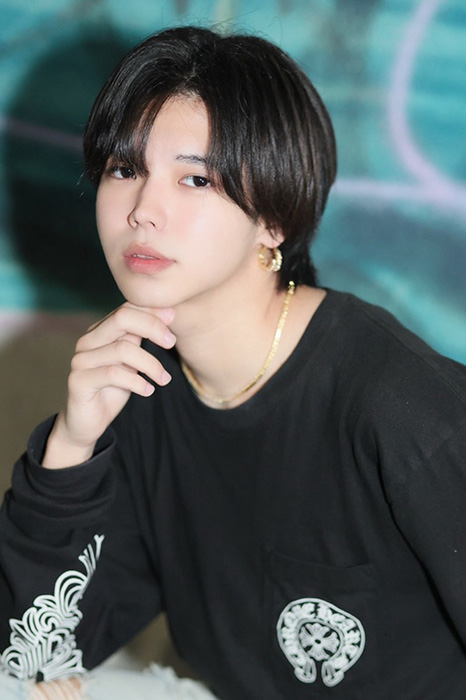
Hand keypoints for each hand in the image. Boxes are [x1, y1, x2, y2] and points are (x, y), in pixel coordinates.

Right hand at [42, 303, 175, 468]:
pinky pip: (113, 374)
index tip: (173, 318)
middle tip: (172, 342)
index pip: (126, 308)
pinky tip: (148, 390)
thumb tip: (168, 314)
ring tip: (164, 379)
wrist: (87, 423)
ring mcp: (80, 360)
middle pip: (122, 319)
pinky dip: (137, 382)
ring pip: (122, 349)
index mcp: (100, 332)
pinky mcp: (78, 381)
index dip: (151, 310)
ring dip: (151, 364)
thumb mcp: (131, 361)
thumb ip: (140, 338)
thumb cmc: (113, 389)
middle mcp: (87, 341)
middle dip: (152, 327)